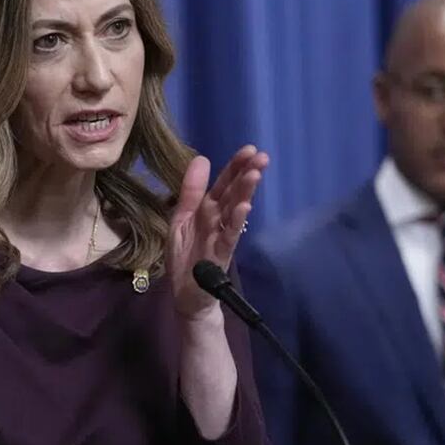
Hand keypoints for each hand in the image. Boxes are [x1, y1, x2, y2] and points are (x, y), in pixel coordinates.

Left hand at [168, 145, 268, 318]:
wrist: (187, 295)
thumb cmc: (186, 257)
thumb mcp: (181, 218)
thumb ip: (191, 191)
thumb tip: (202, 158)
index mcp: (208, 210)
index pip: (224, 183)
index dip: (235, 167)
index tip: (250, 149)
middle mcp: (218, 220)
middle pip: (234, 194)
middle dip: (247, 175)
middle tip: (262, 157)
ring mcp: (221, 237)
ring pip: (235, 212)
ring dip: (246, 194)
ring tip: (255, 175)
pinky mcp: (220, 255)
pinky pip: (230, 236)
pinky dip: (237, 222)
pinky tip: (245, 208)